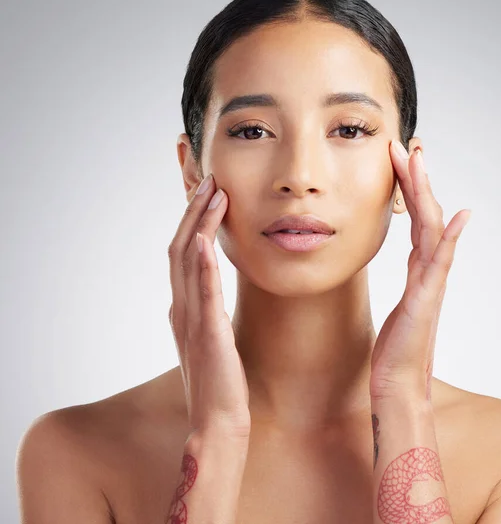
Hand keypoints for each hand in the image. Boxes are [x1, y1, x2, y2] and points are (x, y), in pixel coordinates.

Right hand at [168, 174, 250, 438]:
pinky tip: (203, 237)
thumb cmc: (220, 380)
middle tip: (209, 179)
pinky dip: (201, 263)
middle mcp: (181, 308)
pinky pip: (202, 293)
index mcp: (183, 308)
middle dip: (194, 211)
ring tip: (214, 193)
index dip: (191, 220)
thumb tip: (213, 287)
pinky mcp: (208, 334)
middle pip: (180, 247)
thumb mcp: (210, 336)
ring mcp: (191, 320)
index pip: (181, 253)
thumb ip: (207, 310)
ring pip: (187, 261)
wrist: (218, 422)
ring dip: (198, 223)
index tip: (207, 193)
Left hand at [370, 142, 470, 403]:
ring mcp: (430, 283)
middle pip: (425, 214)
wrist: (398, 383)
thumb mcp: (399, 304)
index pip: (415, 218)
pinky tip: (457, 216)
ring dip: (425, 193)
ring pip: (431, 228)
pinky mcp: (425, 299)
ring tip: (418, 161)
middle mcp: (428, 270)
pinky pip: (439, 262)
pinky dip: (449, 237)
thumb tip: (415, 259)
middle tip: (406, 145)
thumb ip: (411, 278)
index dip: (408, 188)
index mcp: (418, 269)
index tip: (397, 159)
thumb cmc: (396, 347)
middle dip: (415, 179)